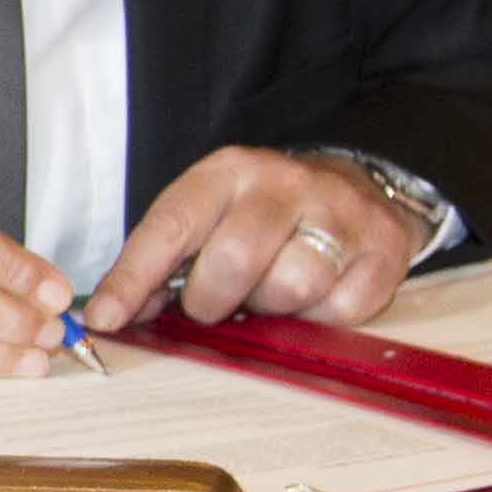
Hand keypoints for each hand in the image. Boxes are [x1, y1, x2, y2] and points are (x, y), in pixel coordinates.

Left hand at [86, 146, 409, 336]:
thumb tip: (116, 315)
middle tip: (216, 304)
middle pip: (235, 259)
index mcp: (227, 172)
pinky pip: (340, 309)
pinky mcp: (383, 248)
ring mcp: (339, 212)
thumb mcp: (208, 215)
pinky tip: (314, 296)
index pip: (171, 225)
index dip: (135, 277)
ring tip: (270, 292)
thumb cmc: (263, 213)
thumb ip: (161, 261)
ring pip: (291, 286)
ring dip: (271, 308)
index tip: (109, 319)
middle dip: (213, 300)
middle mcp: (283, 183)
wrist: (356, 184)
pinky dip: (319, 317)